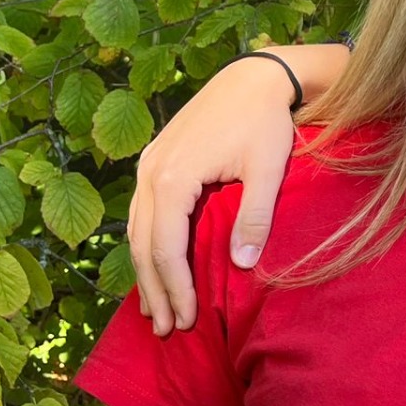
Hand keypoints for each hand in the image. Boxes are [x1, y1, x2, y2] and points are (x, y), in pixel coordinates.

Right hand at [130, 56, 299, 334]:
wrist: (254, 76)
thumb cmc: (265, 122)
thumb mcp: (268, 168)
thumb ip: (255, 216)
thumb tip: (243, 266)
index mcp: (173, 177)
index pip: (165, 248)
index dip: (176, 288)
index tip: (187, 320)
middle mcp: (149, 172)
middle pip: (143, 245)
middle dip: (154, 290)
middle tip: (166, 329)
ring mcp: (147, 165)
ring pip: (137, 230)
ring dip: (146, 272)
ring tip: (156, 310)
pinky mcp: (154, 161)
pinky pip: (143, 213)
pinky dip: (148, 245)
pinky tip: (155, 267)